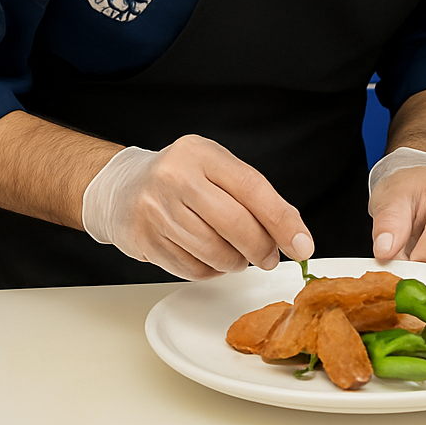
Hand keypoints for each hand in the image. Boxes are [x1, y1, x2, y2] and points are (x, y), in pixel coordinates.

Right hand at [82, 135, 313, 280]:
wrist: (122, 188)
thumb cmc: (181, 178)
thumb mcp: (215, 168)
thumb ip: (252, 194)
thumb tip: (293, 233)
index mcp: (200, 153)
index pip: (252, 187)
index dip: (282, 220)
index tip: (303, 244)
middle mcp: (176, 177)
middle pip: (235, 224)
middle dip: (262, 248)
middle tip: (270, 256)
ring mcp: (156, 210)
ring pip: (215, 253)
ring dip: (237, 262)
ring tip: (238, 255)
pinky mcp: (145, 241)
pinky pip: (193, 270)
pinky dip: (211, 270)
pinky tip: (210, 257)